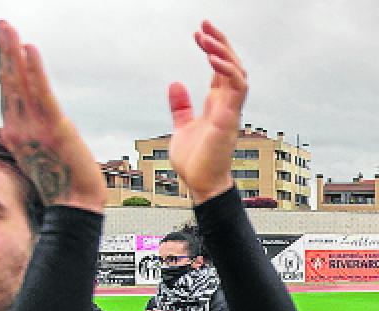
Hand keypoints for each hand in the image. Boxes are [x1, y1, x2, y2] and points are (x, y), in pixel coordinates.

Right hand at [0, 20, 105, 212]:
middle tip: (1, 23)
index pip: (8, 91)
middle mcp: (19, 127)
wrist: (73, 204)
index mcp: (15, 132)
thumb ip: (31, 134)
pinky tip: (29, 48)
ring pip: (19, 83)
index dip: (5, 65)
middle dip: (3, 51)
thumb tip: (26, 126)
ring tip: (7, 28)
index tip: (3, 41)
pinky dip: (33, 70)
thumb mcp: (40, 154)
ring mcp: (33, 127)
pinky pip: (40, 93)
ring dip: (12, 53)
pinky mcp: (53, 127)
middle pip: (8, 82)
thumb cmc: (62, 181)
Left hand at [167, 21, 247, 202]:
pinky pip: (235, 87)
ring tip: (206, 37)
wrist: (199, 184)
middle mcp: (227, 104)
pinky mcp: (229, 118)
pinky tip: (212, 58)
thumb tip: (175, 84)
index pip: (220, 69)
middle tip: (204, 25)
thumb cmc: (194, 160)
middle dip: (220, 42)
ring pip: (236, 71)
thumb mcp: (181, 127)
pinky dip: (226, 70)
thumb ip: (180, 107)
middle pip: (231, 64)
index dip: (213, 49)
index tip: (199, 33)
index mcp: (217, 104)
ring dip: (223, 52)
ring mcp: (231, 110)